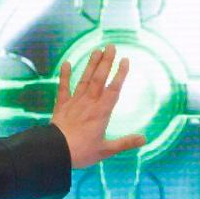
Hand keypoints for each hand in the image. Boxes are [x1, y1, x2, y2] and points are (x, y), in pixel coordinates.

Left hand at [51, 44, 151, 170]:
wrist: (55, 151)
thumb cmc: (81, 152)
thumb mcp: (106, 150)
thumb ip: (125, 143)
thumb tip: (144, 139)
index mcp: (101, 112)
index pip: (114, 89)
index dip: (120, 74)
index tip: (125, 60)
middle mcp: (89, 103)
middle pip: (99, 79)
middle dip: (106, 62)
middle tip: (111, 46)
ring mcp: (74, 102)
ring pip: (85, 79)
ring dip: (91, 64)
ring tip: (97, 50)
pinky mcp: (62, 106)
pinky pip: (63, 88)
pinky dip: (65, 75)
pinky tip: (67, 63)